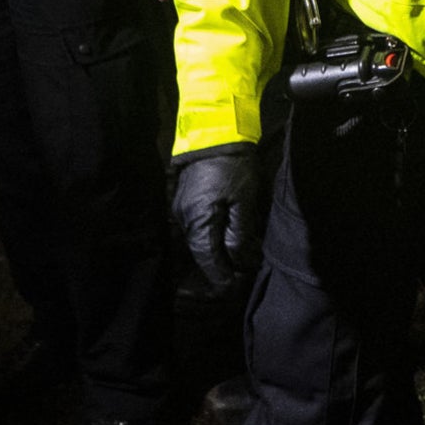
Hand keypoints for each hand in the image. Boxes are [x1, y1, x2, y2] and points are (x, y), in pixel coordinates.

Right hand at [172, 146, 265, 291]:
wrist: (214, 136)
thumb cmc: (233, 168)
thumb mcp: (244, 200)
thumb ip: (239, 233)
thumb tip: (237, 260)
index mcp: (198, 221)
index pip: (207, 258)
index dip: (218, 275)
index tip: (229, 288)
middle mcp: (183, 219)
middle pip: (197, 252)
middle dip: (214, 267)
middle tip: (230, 279)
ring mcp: (179, 210)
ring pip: (194, 241)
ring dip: (209, 253)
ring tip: (226, 264)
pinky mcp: (182, 202)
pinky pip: (192, 228)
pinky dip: (205, 238)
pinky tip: (217, 242)